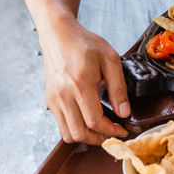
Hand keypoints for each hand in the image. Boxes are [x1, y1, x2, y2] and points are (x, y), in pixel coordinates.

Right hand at [40, 18, 128, 143]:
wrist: (58, 35)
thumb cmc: (84, 43)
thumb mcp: (110, 59)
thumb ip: (118, 87)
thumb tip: (124, 112)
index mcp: (80, 84)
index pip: (95, 121)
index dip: (111, 131)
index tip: (122, 130)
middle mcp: (63, 95)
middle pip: (80, 133)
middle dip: (99, 138)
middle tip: (112, 133)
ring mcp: (54, 99)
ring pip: (68, 134)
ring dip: (86, 137)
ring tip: (100, 129)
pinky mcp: (49, 100)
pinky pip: (61, 124)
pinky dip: (75, 128)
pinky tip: (87, 119)